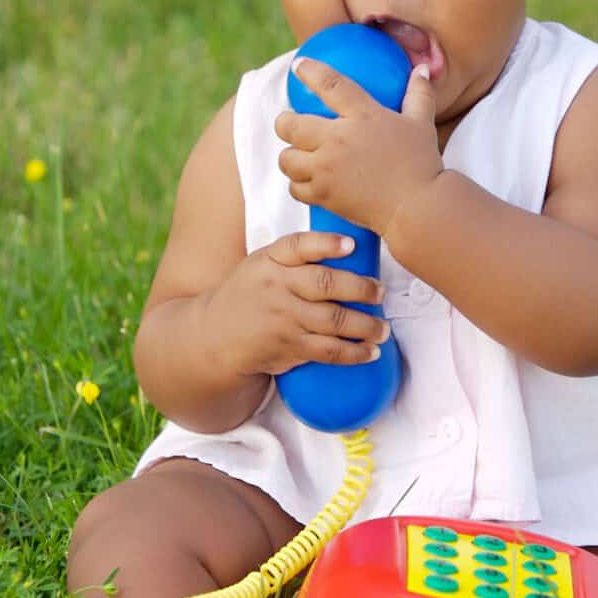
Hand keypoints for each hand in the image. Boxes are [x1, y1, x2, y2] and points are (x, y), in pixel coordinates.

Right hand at [204, 231, 390, 377]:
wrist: (214, 336)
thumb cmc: (249, 293)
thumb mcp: (262, 264)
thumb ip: (297, 255)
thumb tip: (350, 247)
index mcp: (271, 260)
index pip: (299, 246)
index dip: (327, 244)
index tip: (351, 245)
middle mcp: (277, 287)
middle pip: (326, 284)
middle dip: (361, 289)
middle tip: (380, 293)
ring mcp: (284, 319)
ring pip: (333, 321)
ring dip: (366, 326)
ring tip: (383, 328)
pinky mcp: (289, 347)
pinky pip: (328, 350)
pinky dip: (354, 352)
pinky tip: (371, 352)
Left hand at [276, 59, 444, 231]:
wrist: (418, 208)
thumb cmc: (422, 164)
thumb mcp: (421, 123)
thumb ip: (419, 94)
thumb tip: (422, 69)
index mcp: (362, 115)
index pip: (329, 84)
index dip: (310, 71)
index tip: (298, 66)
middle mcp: (338, 139)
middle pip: (290, 125)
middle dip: (284, 121)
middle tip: (289, 123)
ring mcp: (327, 168)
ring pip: (287, 158)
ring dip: (290, 156)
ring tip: (299, 156)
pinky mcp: (323, 194)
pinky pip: (295, 187)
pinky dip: (298, 185)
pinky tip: (308, 182)